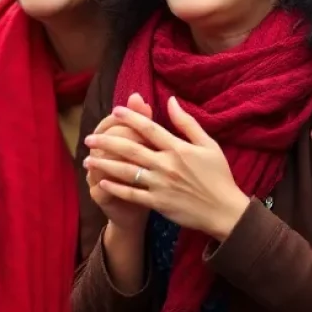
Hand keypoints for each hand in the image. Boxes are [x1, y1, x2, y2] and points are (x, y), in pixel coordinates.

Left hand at [84, 97, 250, 243]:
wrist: (224, 210)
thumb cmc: (218, 175)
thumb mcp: (208, 144)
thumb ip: (187, 122)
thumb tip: (171, 100)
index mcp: (178, 148)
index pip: (149, 128)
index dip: (131, 118)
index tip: (115, 110)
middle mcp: (166, 165)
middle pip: (131, 149)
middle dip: (107, 142)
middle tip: (89, 138)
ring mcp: (160, 185)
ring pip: (127, 172)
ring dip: (105, 164)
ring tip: (87, 159)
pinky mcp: (158, 203)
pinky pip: (132, 195)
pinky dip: (115, 189)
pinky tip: (101, 182)